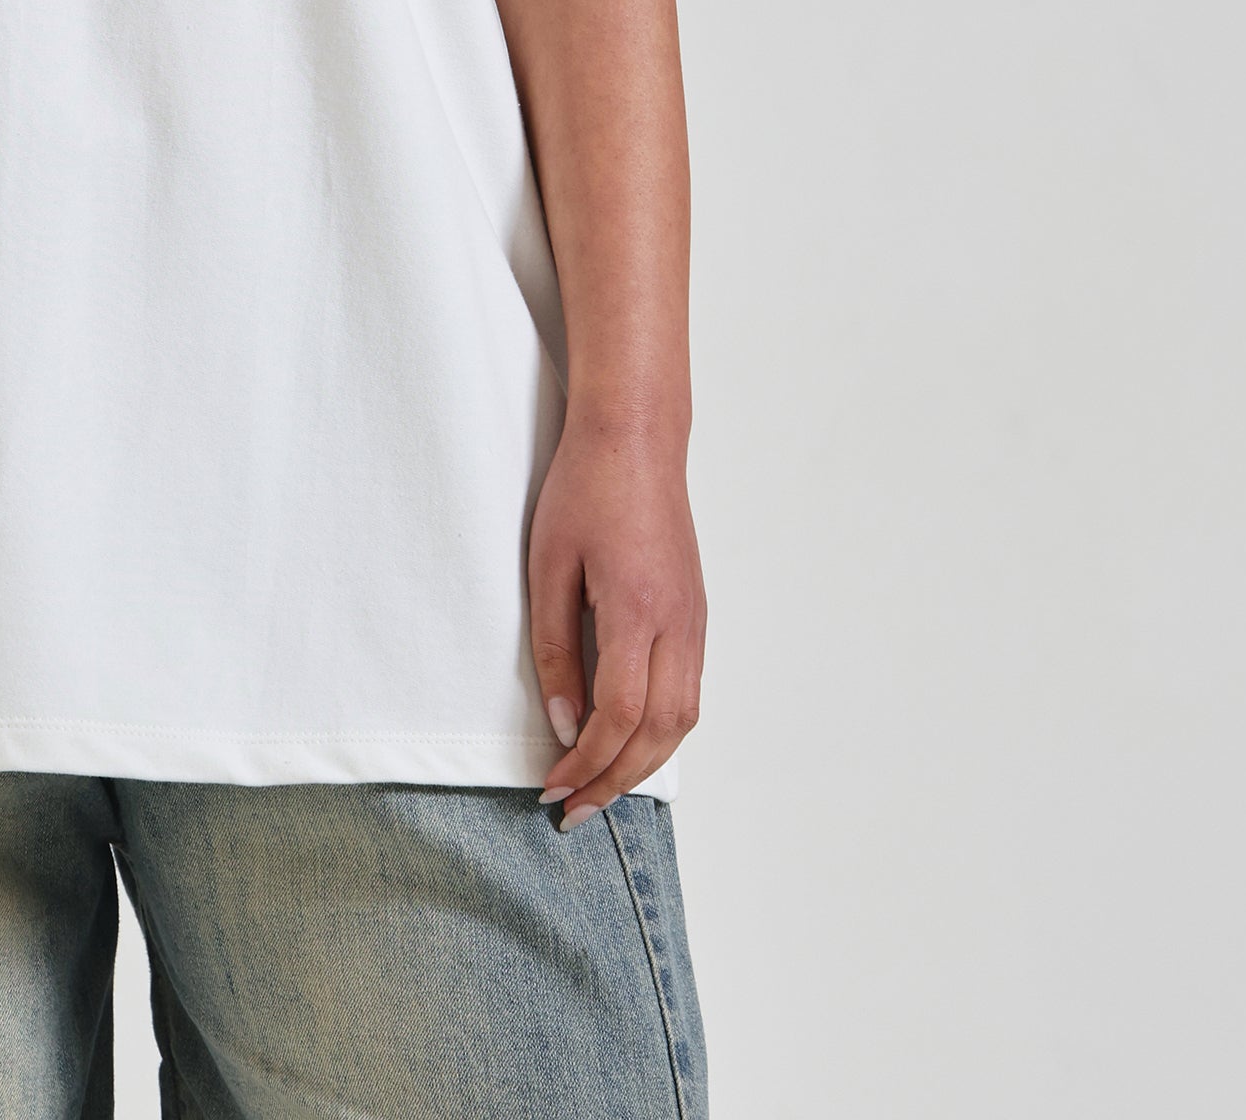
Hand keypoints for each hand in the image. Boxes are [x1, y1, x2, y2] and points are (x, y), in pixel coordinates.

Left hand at [528, 415, 704, 831]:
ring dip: (643, 762)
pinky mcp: (697, 613)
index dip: (586, 764)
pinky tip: (628, 740)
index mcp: (638, 610)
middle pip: (659, 733)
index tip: (552, 789)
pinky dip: (661, 730)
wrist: (636, 436)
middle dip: (616, 781)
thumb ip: (553, 648)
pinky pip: (689, 691)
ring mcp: (696, 620)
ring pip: (684, 719)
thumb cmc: (585, 489)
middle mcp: (679, 624)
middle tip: (572, 810)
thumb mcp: (548, 566)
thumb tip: (564, 724)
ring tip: (599, 787)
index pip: (619, 716)